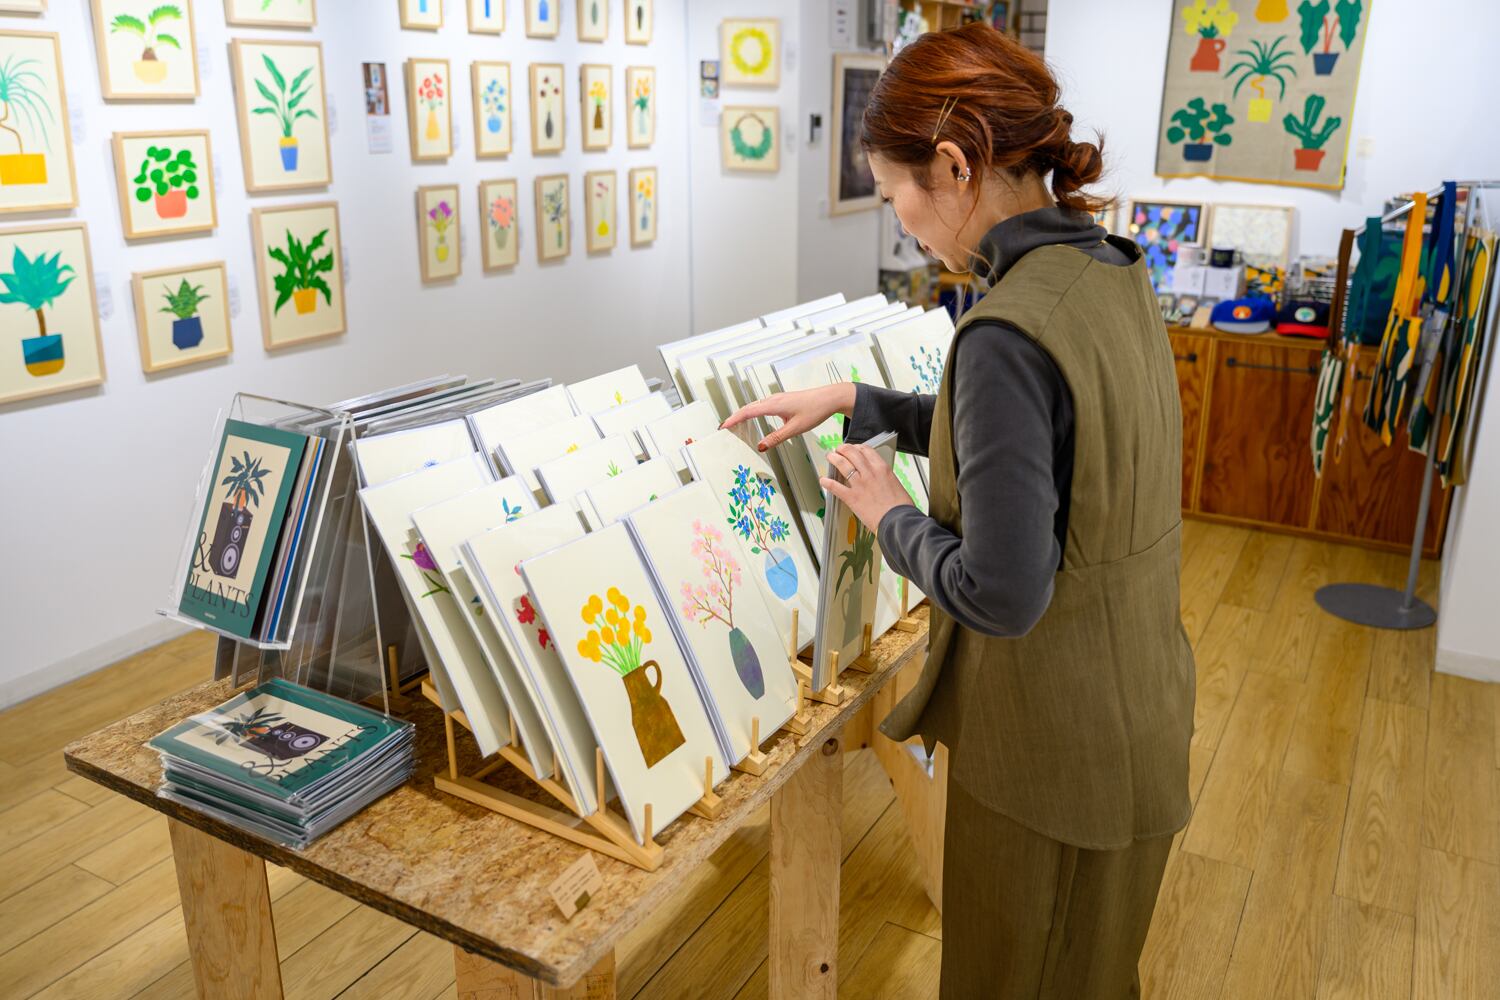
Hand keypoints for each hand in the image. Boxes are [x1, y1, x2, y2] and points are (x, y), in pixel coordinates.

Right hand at [721, 383, 856, 451]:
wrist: (829, 398)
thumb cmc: (814, 410)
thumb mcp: (795, 428)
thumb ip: (776, 438)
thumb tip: (760, 446)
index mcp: (773, 405)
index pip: (747, 412)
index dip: (734, 419)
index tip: (723, 426)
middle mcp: (772, 399)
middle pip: (748, 408)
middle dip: (735, 417)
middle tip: (724, 428)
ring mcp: (777, 399)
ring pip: (755, 406)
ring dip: (743, 414)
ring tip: (734, 424)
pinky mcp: (782, 400)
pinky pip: (762, 405)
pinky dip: (753, 412)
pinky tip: (753, 418)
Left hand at [822, 444, 912, 533]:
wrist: (898, 521)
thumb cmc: (900, 507)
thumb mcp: (895, 484)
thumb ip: (885, 478)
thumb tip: (880, 478)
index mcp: (882, 468)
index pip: (866, 450)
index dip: (857, 447)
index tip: (854, 449)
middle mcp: (870, 473)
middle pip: (852, 453)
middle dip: (843, 449)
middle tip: (839, 450)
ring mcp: (859, 484)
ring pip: (843, 465)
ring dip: (834, 459)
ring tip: (830, 457)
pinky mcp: (852, 497)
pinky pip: (836, 487)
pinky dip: (827, 482)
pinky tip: (823, 480)